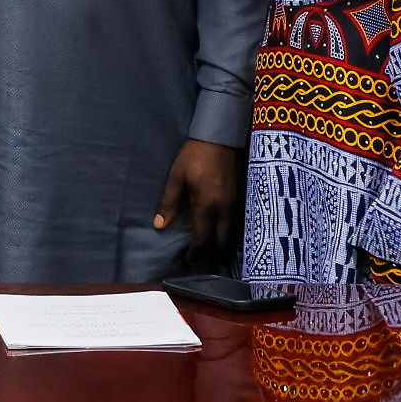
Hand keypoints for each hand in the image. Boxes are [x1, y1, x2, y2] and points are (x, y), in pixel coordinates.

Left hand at [153, 138, 240, 268]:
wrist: (221, 137)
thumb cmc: (195, 156)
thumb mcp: (176, 177)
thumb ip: (169, 203)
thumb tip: (159, 226)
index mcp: (206, 206)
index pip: (202, 239)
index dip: (196, 254)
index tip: (188, 262)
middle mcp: (224, 210)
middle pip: (221, 243)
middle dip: (212, 257)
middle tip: (201, 264)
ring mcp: (235, 204)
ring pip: (232, 236)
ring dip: (222, 248)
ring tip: (212, 256)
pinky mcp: (241, 198)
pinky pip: (237, 224)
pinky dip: (230, 235)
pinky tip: (222, 236)